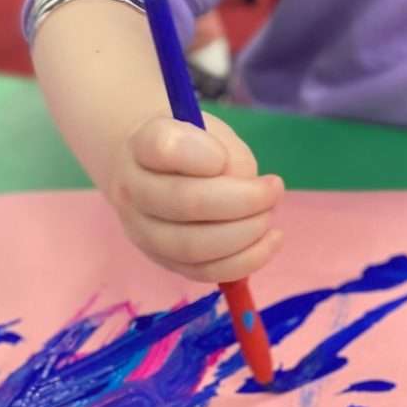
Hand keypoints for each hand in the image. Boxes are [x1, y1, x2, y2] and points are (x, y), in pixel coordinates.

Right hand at [108, 112, 283, 283]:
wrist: (149, 170)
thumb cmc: (191, 146)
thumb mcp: (213, 134)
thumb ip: (230, 159)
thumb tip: (250, 199)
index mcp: (143, 144)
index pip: (164, 148)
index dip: (201, 153)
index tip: (223, 156)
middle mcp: (132, 190)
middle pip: (184, 202)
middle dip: (242, 200)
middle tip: (273, 189)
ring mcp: (142, 232)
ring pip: (192, 246)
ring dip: (245, 233)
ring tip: (269, 216)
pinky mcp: (163, 261)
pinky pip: (204, 271)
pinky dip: (245, 261)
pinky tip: (270, 240)